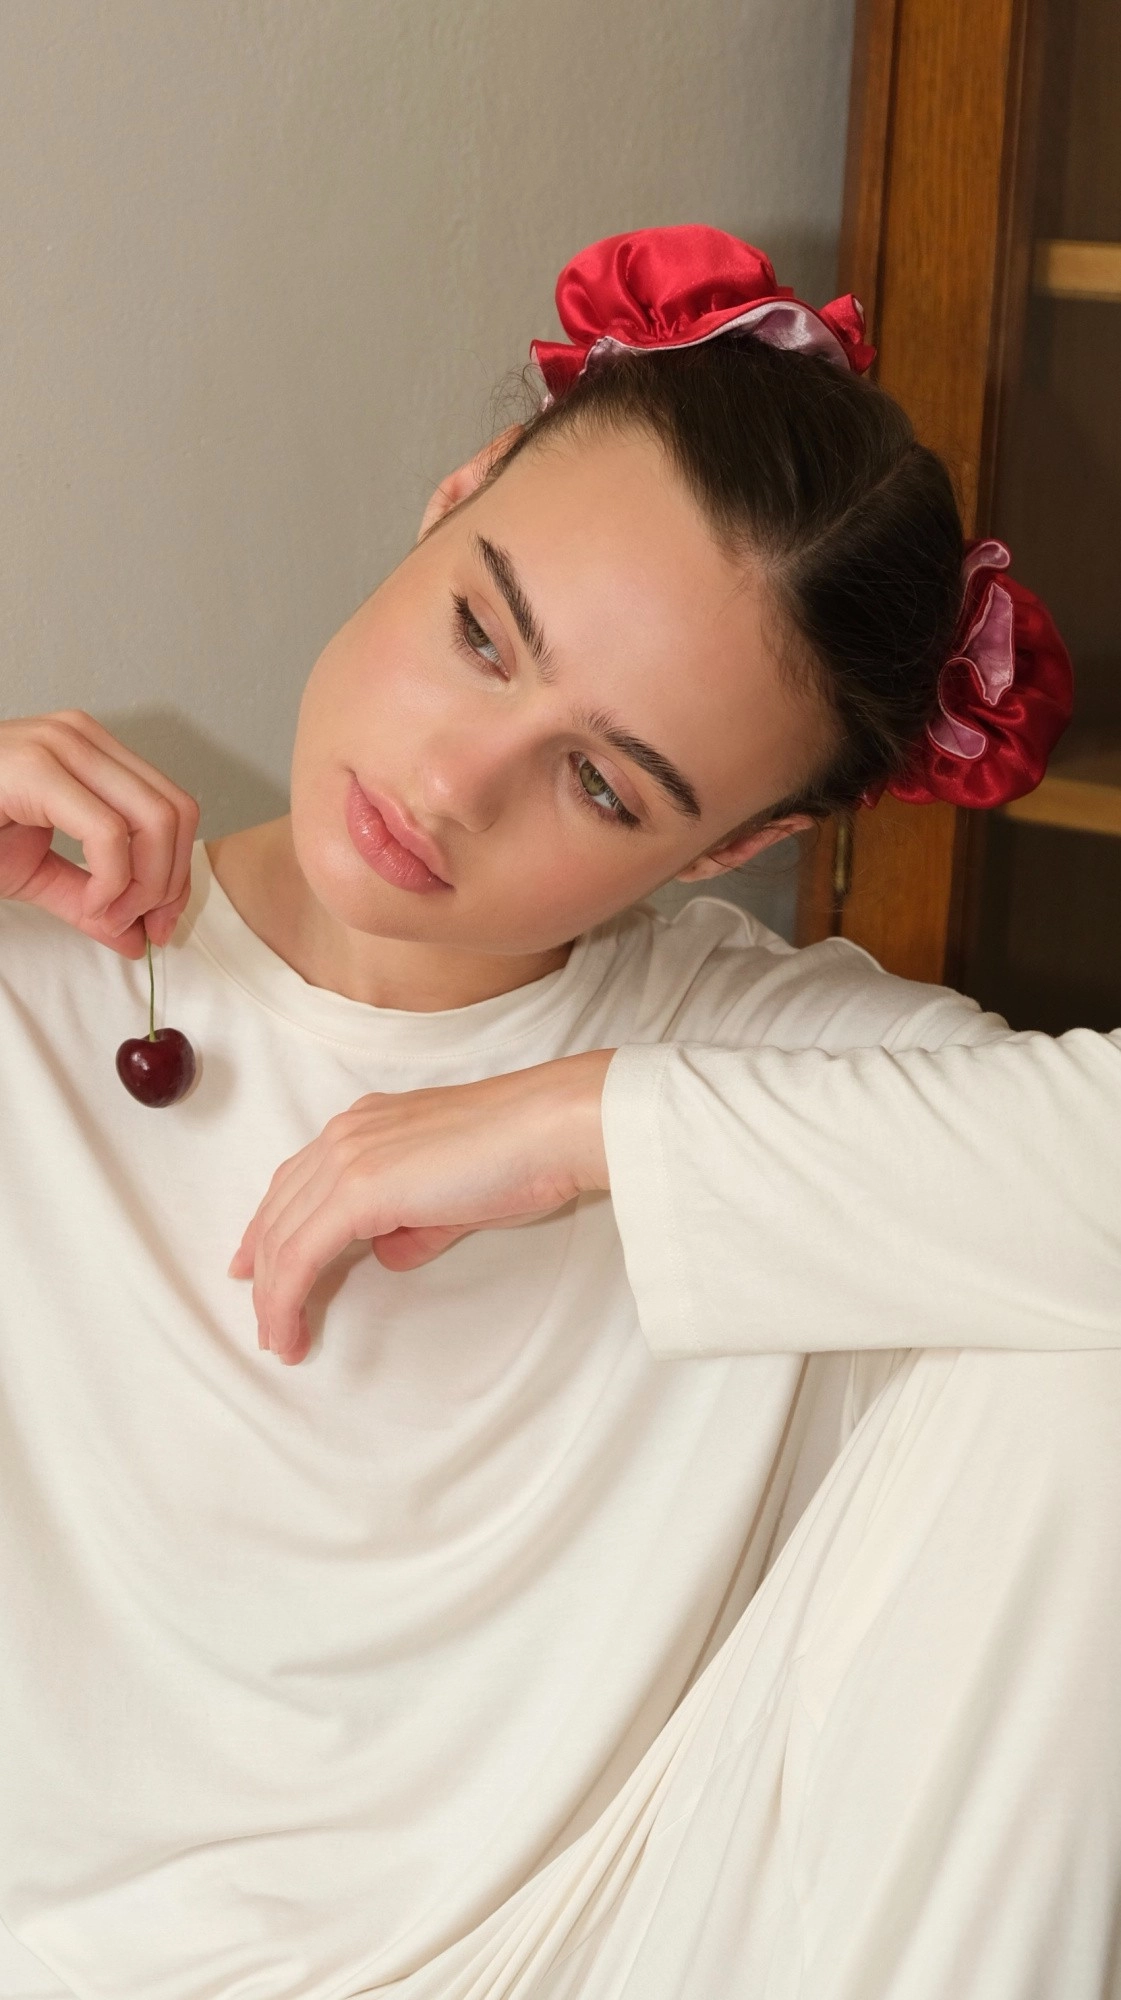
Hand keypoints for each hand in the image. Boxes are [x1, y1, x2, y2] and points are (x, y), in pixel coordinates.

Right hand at [0, 710, 198, 954]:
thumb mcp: (36, 872)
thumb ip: (91, 900)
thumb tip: (140, 939)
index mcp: (89, 752)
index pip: (173, 807)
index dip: (179, 873)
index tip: (160, 923)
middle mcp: (81, 738)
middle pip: (176, 812)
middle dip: (170, 883)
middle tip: (142, 927)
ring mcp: (61, 745)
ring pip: (156, 820)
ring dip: (146, 885)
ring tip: (110, 915)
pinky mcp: (37, 768)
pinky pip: (109, 835)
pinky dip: (114, 882)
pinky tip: (92, 903)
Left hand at [231, 1049, 614, 1362]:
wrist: (549, 1130)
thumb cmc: (521, 1157)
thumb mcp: (454, 1198)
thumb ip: (413, 1226)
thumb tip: (388, 1254)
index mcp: (365, 1126)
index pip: (296, 1181)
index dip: (268, 1228)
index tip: (252, 1266)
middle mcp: (345, 1135)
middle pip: (279, 1211)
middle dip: (264, 1272)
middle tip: (264, 1321)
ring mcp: (347, 1158)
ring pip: (282, 1238)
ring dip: (273, 1295)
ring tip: (278, 1339)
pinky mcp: (357, 1190)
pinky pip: (301, 1254)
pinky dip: (287, 1296)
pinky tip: (288, 1329)